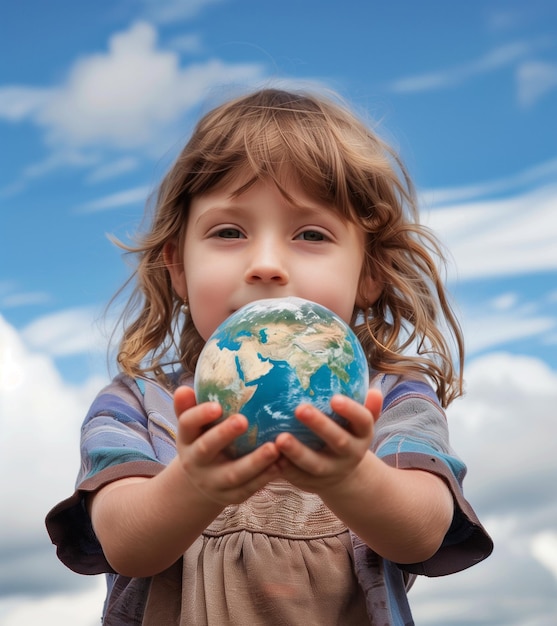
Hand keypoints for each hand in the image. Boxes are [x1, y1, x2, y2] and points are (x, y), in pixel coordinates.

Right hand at [173, 386, 280, 506]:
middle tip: (243, 420)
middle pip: (206, 448)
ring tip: (274, 447)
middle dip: (224, 435)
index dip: (199, 415)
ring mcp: (213, 482)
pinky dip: (266, 477)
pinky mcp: (231, 496)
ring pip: (233, 473)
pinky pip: (249, 488)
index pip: (187, 424)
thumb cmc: (203, 439)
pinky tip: (283, 463)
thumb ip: (189, 406)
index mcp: (187, 439)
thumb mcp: (194, 426)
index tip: (216, 406)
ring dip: (255, 461)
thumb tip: (184, 388)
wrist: (201, 483)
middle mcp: (195, 462)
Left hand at [274, 389, 382, 494]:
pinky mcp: (312, 483)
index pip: (363, 421)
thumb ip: (366, 406)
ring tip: (279, 438)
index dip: (351, 410)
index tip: (335, 398)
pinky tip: (270, 455)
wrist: (343, 474)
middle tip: (300, 409)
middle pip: (338, 441)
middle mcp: (351, 454)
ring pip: (315, 464)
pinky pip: (297, 476)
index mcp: (363, 435)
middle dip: (320, 425)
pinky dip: (284, 468)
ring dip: (297, 452)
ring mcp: (332, 471)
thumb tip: (375, 390)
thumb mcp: (359, 423)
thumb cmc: (347, 433)